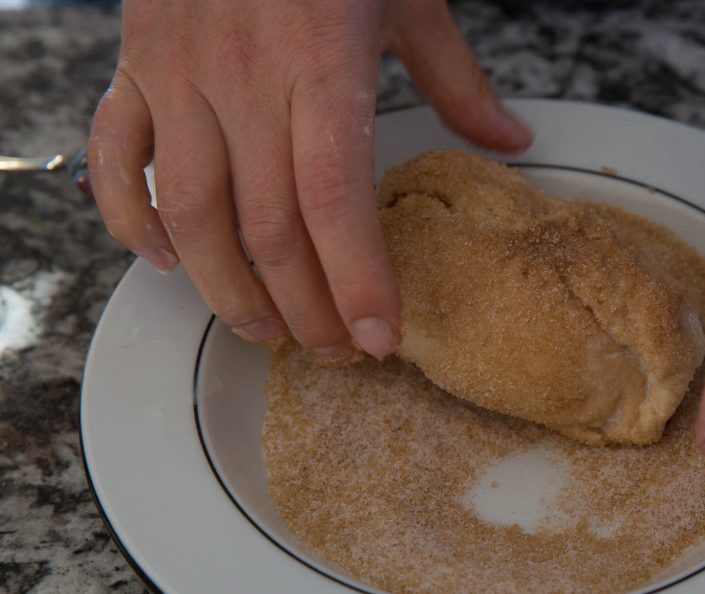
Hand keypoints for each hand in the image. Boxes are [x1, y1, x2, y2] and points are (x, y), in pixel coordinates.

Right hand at [88, 0, 530, 361]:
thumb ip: (455, 80)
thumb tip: (512, 141)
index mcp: (320, 62)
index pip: (335, 198)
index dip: (356, 278)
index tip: (380, 337)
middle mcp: (244, 80)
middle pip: (269, 227)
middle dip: (305, 306)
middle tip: (336, 350)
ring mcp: (180, 78)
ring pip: (193, 214)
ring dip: (228, 290)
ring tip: (268, 334)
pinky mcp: (137, 71)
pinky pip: (121, 160)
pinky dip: (132, 219)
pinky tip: (164, 263)